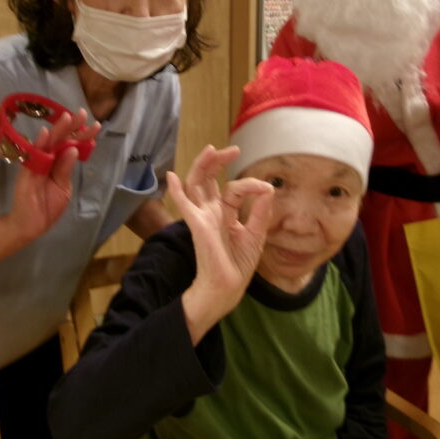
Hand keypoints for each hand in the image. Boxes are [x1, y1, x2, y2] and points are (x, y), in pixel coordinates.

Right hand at [6, 110, 100, 242]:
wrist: (31, 225)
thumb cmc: (47, 205)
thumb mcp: (63, 187)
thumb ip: (66, 168)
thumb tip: (74, 149)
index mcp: (59, 162)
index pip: (71, 145)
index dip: (82, 135)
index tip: (95, 125)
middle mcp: (48, 159)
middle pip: (60, 139)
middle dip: (71, 126)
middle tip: (82, 113)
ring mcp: (37, 164)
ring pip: (48, 143)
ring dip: (57, 131)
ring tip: (67, 118)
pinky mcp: (27, 172)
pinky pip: (33, 156)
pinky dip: (39, 145)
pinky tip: (46, 134)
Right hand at [170, 145, 273, 342]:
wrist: (228, 288)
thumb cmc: (237, 265)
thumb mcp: (255, 234)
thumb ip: (260, 212)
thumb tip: (268, 189)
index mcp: (222, 213)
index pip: (232, 189)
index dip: (250, 184)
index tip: (266, 189)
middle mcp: (210, 212)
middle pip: (207, 180)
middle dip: (216, 162)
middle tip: (232, 150)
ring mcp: (202, 218)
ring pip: (196, 185)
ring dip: (202, 166)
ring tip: (210, 150)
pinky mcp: (199, 227)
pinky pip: (185, 206)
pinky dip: (177, 191)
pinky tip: (171, 177)